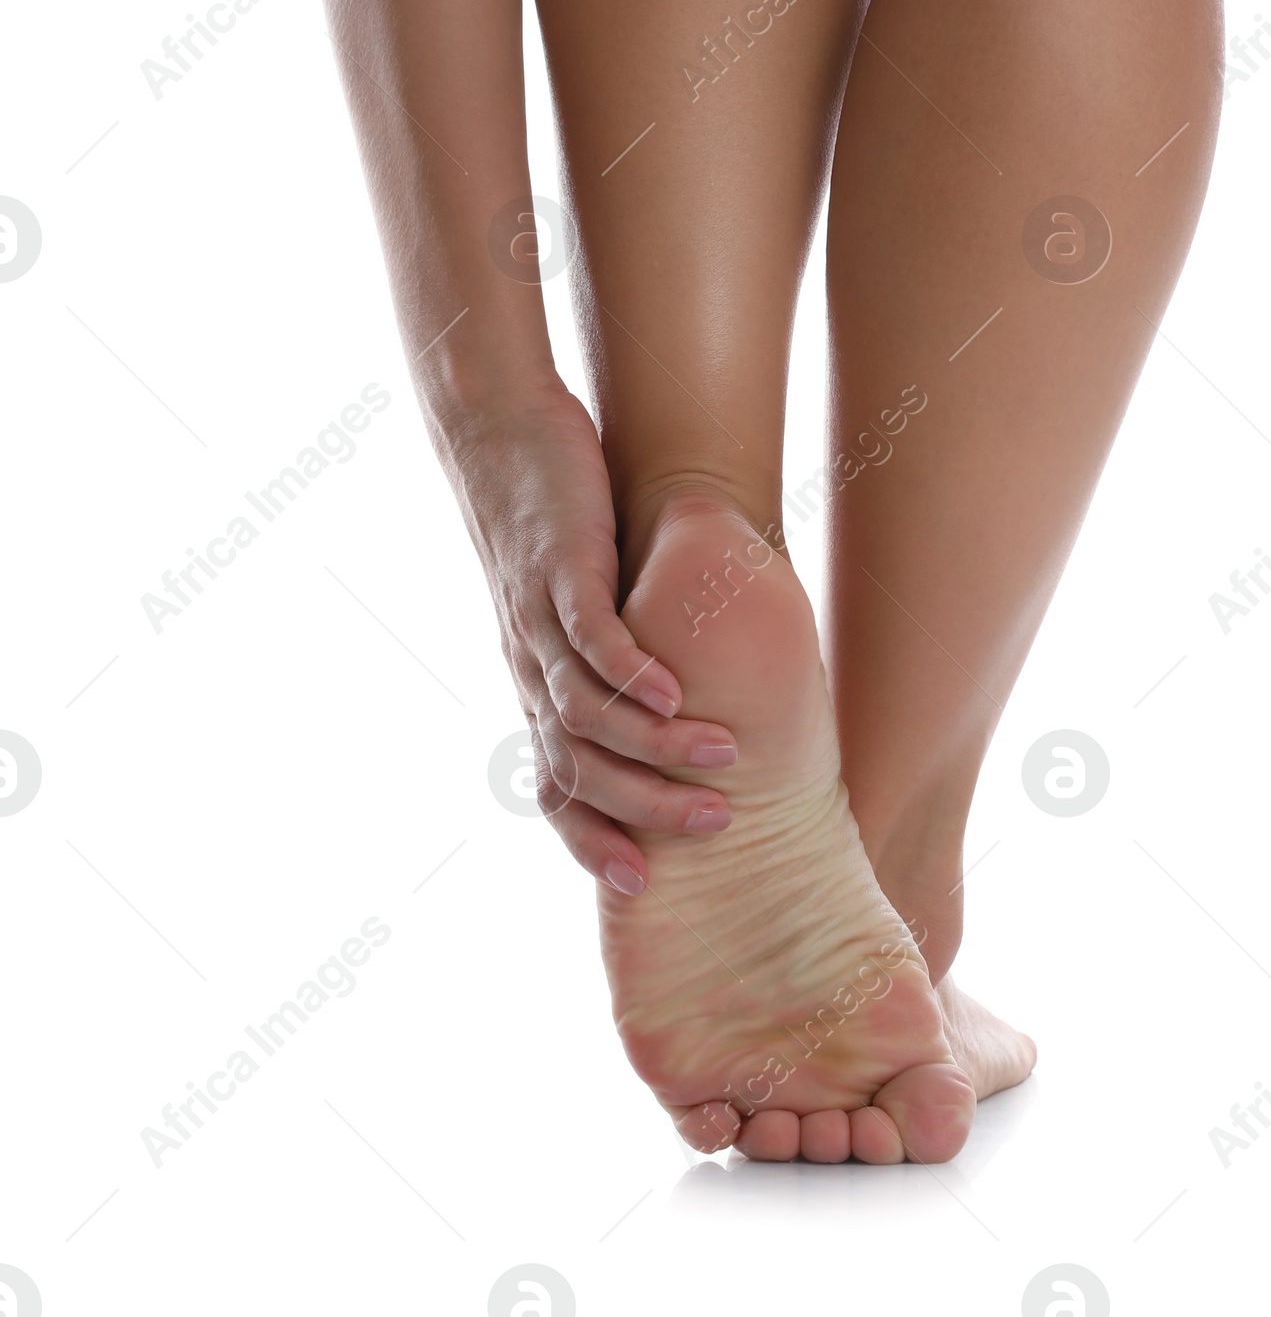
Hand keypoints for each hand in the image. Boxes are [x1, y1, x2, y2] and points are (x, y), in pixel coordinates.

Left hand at [441, 384, 735, 892]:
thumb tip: (685, 688)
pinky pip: (592, 639)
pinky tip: (676, 691)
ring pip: (588, 712)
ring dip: (656, 743)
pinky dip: (632, 673)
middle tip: (717, 824)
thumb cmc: (556, 517)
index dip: (589, 838)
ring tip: (724, 756)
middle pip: (577, 767)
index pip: (553, 786)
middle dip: (646, 807)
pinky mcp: (558, 571)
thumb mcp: (587, 600)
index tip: (639, 884)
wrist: (500, 432)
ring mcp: (537, 621)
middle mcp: (529, 665)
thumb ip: (623, 648)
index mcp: (536, 683)